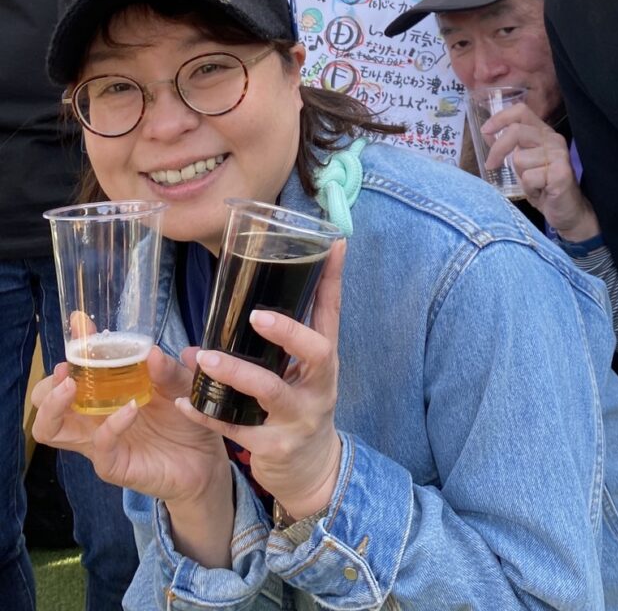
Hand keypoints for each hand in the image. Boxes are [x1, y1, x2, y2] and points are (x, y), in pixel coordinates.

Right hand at [31, 347, 228, 505]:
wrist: (204, 459)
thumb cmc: (183, 418)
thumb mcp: (180, 384)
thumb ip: (166, 368)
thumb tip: (152, 352)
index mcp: (104, 392)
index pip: (74, 370)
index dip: (73, 346)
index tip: (80, 322)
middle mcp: (93, 417)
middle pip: (44, 402)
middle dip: (46, 385)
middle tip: (65, 370)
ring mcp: (99, 442)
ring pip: (51, 430)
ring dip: (55, 405)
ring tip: (72, 386)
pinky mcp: (114, 465)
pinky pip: (100, 448)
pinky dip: (111, 426)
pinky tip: (130, 409)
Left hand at [176, 239, 345, 521]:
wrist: (312, 470)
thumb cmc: (301, 405)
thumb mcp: (304, 370)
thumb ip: (284, 338)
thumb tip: (252, 295)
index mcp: (325, 361)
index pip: (333, 313)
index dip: (334, 279)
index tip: (334, 246)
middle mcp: (320, 386)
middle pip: (316, 353)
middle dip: (288, 332)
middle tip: (255, 315)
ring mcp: (300, 418)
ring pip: (271, 392)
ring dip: (236, 373)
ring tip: (204, 358)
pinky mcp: (275, 447)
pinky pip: (237, 429)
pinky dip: (208, 415)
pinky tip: (183, 402)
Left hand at [483, 103, 599, 241]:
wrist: (568, 211)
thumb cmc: (543, 187)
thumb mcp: (522, 164)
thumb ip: (507, 147)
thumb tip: (487, 133)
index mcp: (543, 133)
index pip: (521, 111)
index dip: (500, 117)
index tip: (485, 130)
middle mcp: (553, 139)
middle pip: (516, 131)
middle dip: (498, 150)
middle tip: (491, 165)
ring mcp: (558, 155)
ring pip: (519, 158)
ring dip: (520, 176)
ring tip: (533, 184)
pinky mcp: (561, 173)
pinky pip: (528, 178)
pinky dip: (529, 189)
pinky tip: (541, 192)